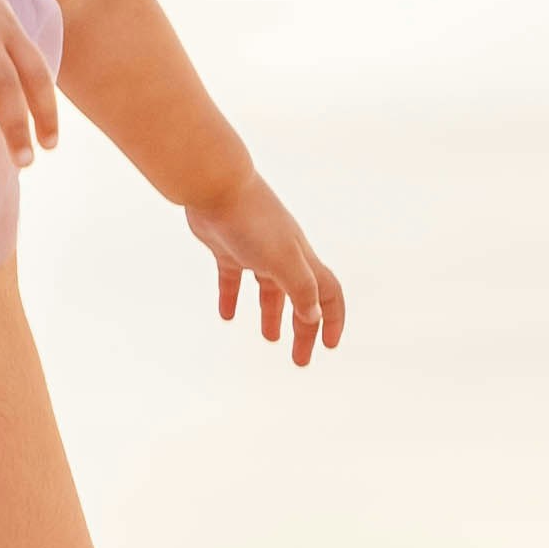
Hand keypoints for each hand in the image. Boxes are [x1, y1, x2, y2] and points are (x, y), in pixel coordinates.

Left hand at [187, 174, 344, 366]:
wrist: (215, 187)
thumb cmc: (252, 221)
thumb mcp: (282, 259)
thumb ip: (300, 288)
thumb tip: (313, 316)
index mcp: (301, 258)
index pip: (328, 293)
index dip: (332, 320)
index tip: (329, 347)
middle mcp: (283, 255)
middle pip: (300, 299)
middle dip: (303, 330)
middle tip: (299, 361)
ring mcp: (256, 251)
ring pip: (270, 290)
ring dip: (273, 315)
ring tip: (269, 339)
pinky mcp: (228, 248)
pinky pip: (233, 279)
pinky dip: (232, 297)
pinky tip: (226, 315)